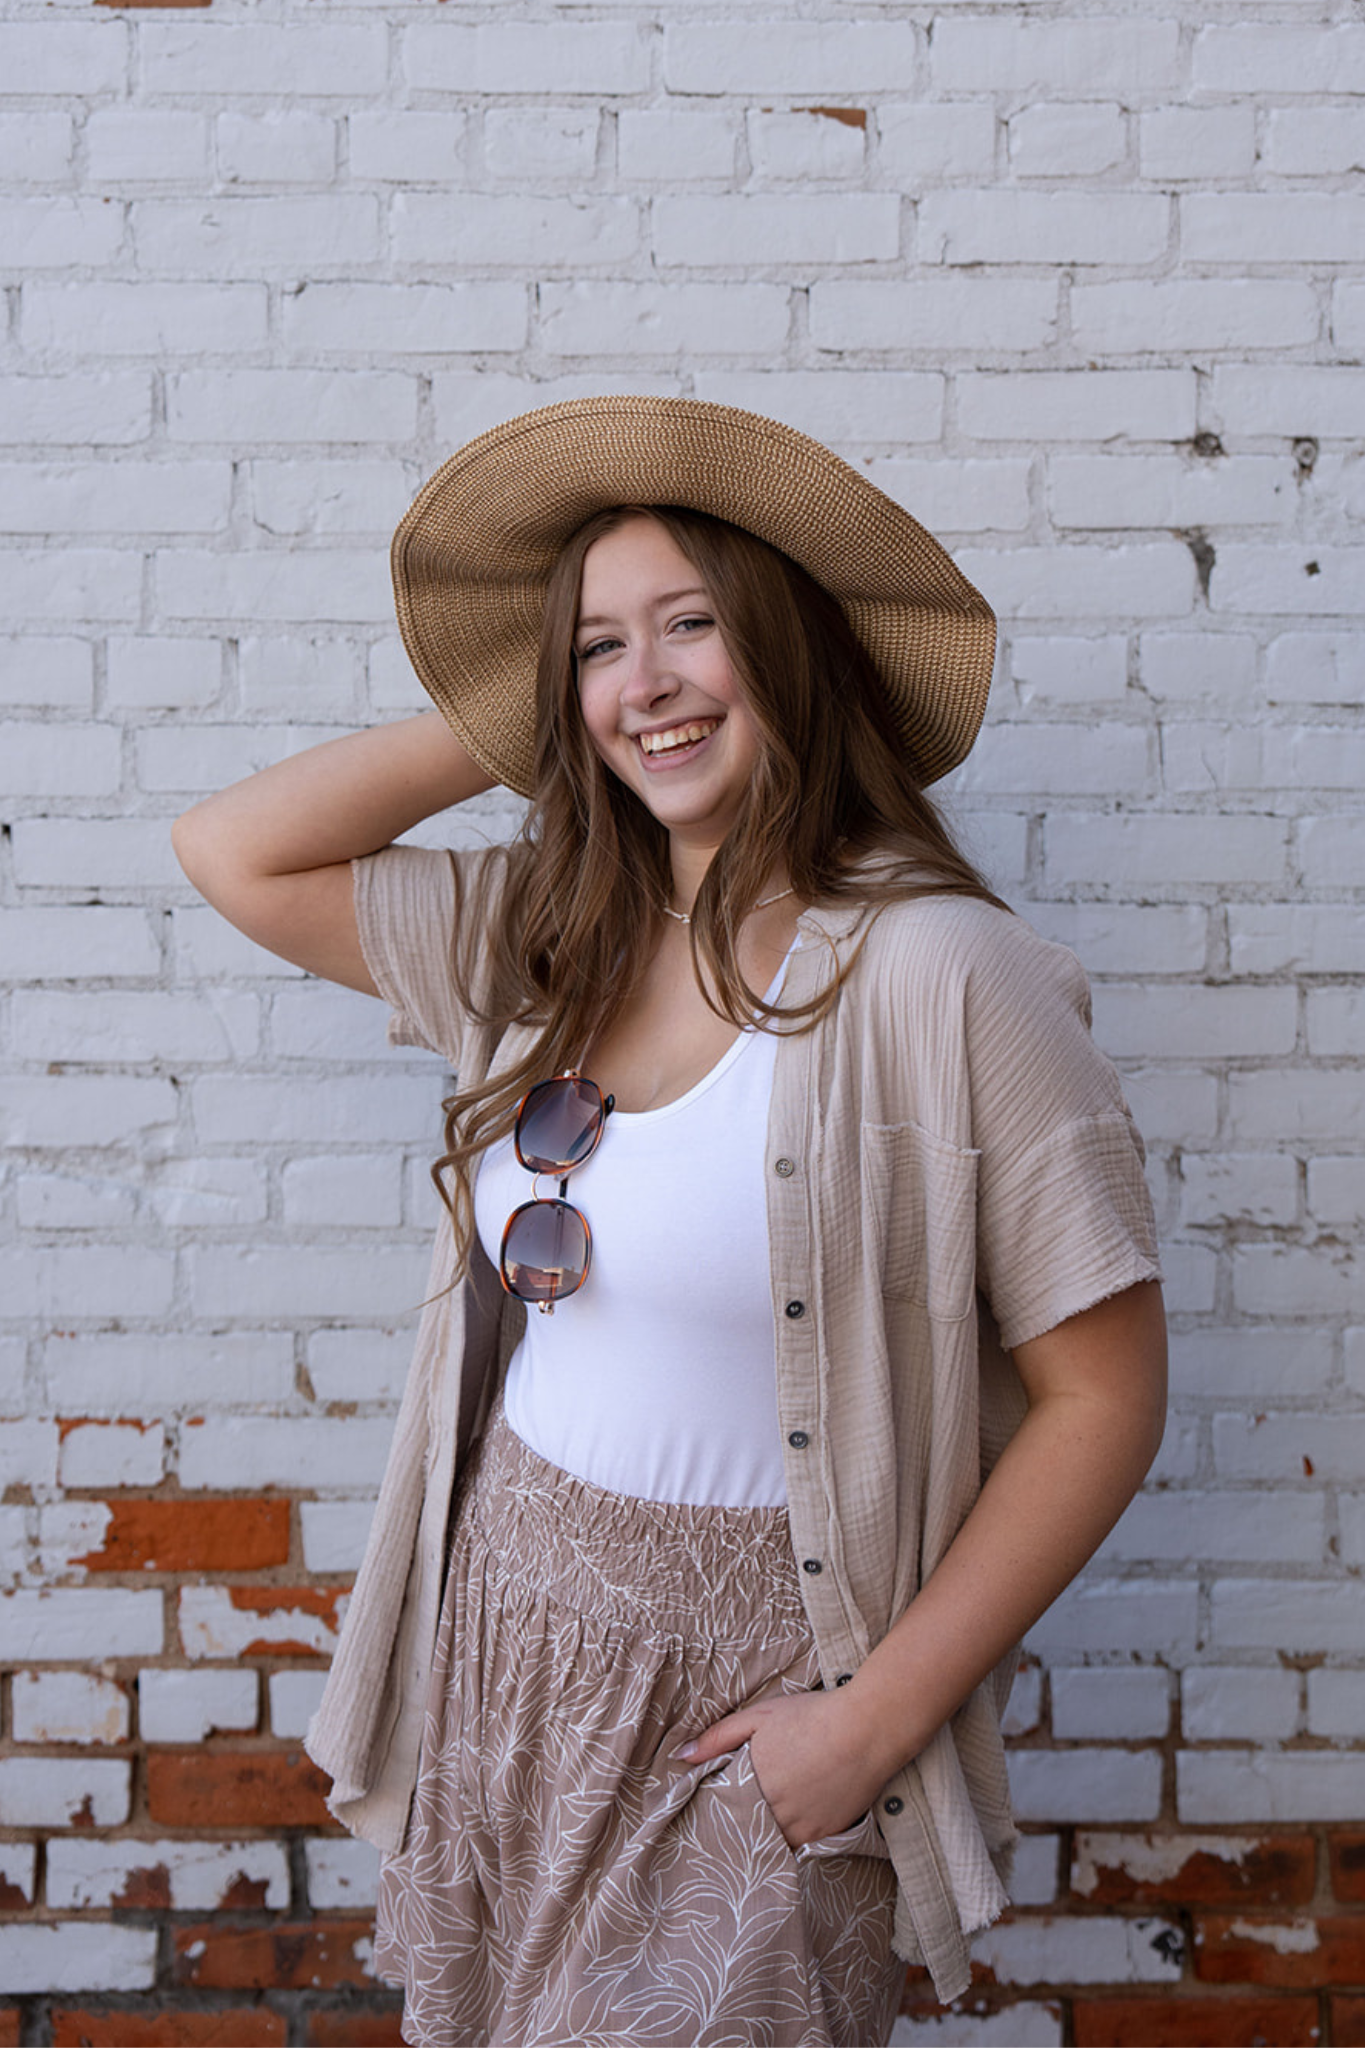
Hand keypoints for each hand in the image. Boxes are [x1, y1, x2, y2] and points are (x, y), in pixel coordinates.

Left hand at [674, 1688, 892, 1849]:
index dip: (717, 1809)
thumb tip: (681, 1757)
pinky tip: (792, 1817)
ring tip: (766, 1817)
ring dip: (763, 1833)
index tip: (712, 1809)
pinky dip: (790, 1835)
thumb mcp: (759, 1716)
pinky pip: (796, 1845)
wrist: (866, 1730)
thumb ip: (718, 1738)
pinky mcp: (822, 1835)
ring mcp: (799, 1827)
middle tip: (738, 1814)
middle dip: (738, 1824)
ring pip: (769, 1841)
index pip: (720, 1810)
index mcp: (750, 1783)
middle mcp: (772, 1812)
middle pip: (744, 1829)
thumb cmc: (811, 1717)